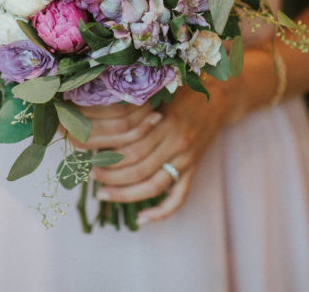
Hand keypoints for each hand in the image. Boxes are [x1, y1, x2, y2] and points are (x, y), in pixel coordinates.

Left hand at [75, 81, 229, 224]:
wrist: (222, 97)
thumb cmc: (184, 90)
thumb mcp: (160, 90)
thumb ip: (136, 105)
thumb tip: (98, 114)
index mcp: (165, 121)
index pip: (131, 146)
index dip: (107, 154)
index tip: (86, 153)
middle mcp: (176, 142)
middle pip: (138, 168)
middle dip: (110, 175)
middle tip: (89, 174)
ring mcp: (186, 158)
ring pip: (153, 186)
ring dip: (125, 194)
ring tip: (103, 193)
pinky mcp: (193, 169)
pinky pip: (178, 197)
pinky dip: (160, 212)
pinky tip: (141, 219)